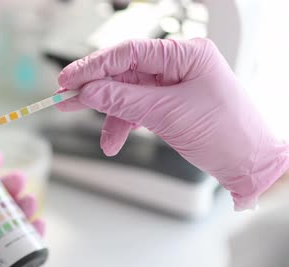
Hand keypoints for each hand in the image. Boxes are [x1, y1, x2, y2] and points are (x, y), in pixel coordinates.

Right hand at [57, 38, 288, 209]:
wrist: (249, 164)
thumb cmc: (227, 134)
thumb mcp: (168, 114)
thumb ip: (124, 100)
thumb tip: (89, 91)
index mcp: (185, 54)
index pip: (128, 53)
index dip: (94, 66)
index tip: (69, 80)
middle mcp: (177, 65)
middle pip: (123, 73)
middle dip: (95, 89)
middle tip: (65, 99)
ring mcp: (172, 86)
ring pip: (126, 94)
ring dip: (109, 115)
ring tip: (97, 135)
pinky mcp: (169, 105)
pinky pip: (135, 110)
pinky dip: (122, 125)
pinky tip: (113, 142)